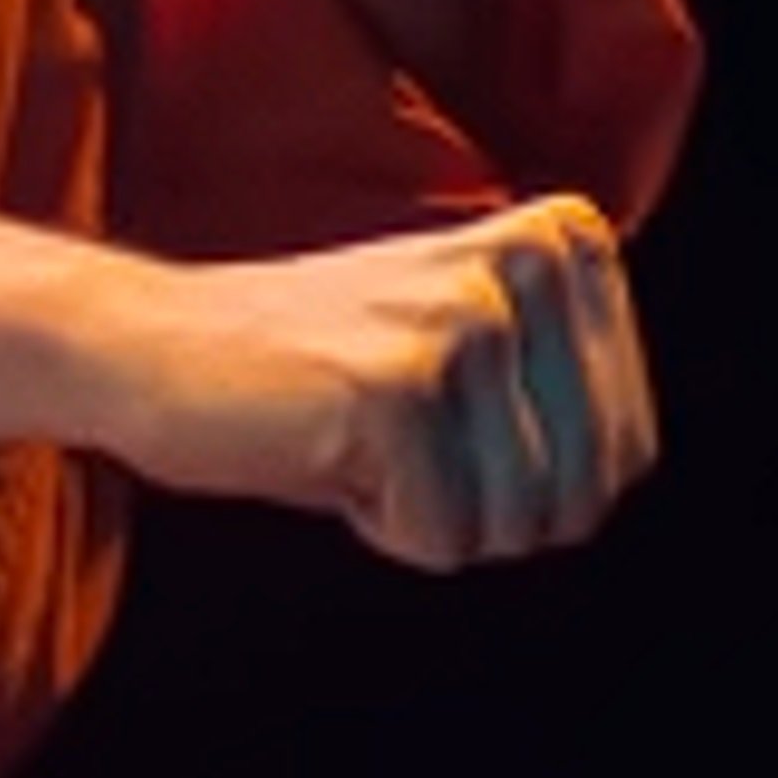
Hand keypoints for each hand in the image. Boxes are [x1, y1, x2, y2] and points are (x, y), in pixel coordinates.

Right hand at [97, 192, 655, 573]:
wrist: (149, 345)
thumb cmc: (308, 371)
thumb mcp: (466, 347)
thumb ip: (561, 383)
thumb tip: (622, 479)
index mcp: (565, 241)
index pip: (628, 453)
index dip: (527, 480)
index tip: (438, 416)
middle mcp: (529, 264)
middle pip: (581, 497)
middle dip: (484, 509)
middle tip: (391, 436)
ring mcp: (467, 319)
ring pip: (512, 526)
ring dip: (425, 513)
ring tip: (352, 433)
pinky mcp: (400, 385)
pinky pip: (440, 536)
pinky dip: (377, 523)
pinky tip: (320, 447)